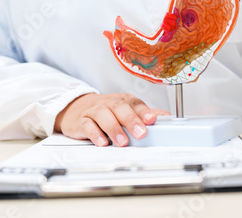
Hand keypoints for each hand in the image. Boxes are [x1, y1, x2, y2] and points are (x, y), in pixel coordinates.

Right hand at [54, 93, 170, 146]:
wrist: (75, 108)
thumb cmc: (106, 110)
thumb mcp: (125, 110)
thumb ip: (144, 114)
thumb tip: (165, 117)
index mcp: (123, 100)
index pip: (135, 103)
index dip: (144, 111)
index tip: (152, 120)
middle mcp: (109, 103)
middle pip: (120, 108)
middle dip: (131, 120)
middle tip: (141, 133)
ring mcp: (94, 111)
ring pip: (104, 115)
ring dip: (114, 129)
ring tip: (123, 142)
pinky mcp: (81, 121)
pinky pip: (87, 125)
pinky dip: (95, 134)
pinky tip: (102, 142)